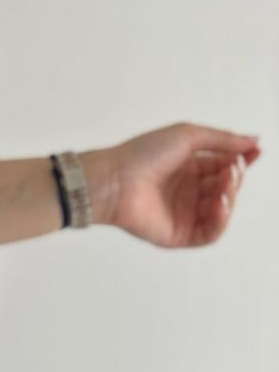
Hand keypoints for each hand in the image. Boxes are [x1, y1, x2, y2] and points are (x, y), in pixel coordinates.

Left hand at [81, 123, 260, 247]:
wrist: (114, 180)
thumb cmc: (144, 153)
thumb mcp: (188, 136)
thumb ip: (222, 140)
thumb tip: (254, 141)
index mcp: (188, 167)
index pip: (224, 165)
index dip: (242, 159)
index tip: (256, 151)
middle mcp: (187, 191)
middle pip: (225, 187)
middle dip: (235, 177)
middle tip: (233, 168)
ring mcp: (183, 214)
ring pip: (221, 210)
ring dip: (230, 196)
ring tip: (225, 182)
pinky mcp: (179, 235)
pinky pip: (210, 233)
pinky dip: (221, 219)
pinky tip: (219, 203)